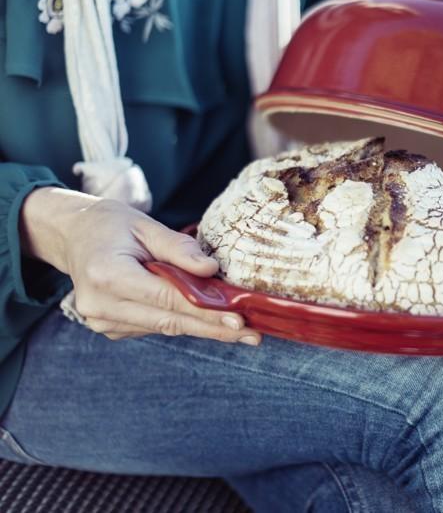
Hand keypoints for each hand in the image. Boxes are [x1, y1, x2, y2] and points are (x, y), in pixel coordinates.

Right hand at [20, 188, 260, 343]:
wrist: (73, 235)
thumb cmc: (110, 224)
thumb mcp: (145, 225)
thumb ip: (179, 249)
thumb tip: (212, 271)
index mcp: (107, 275)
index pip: (168, 299)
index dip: (206, 311)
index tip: (239, 319)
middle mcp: (100, 305)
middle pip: (170, 321)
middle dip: (214, 329)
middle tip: (252, 335)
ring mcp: (101, 321)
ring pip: (165, 327)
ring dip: (203, 327)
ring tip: (242, 329)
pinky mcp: (109, 327)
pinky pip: (155, 326)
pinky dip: (182, 321)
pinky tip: (208, 319)